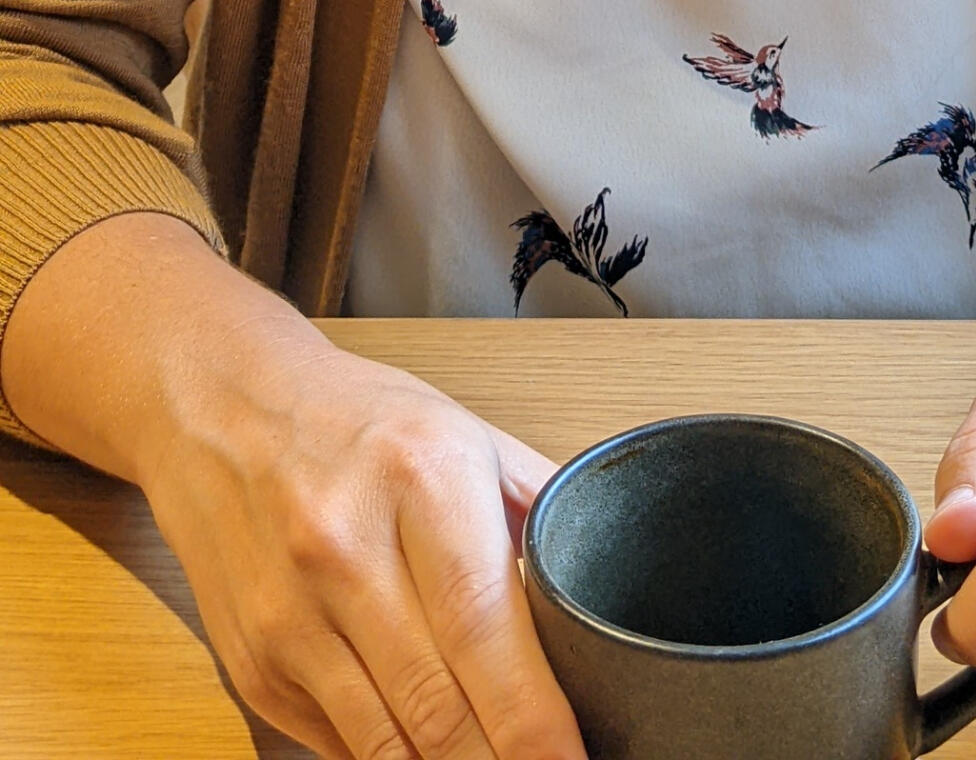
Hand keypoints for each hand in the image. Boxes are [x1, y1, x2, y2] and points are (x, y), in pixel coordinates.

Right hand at [139, 332, 585, 759]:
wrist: (217, 407)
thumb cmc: (353, 420)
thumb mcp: (462, 432)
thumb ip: (536, 511)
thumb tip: (602, 590)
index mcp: (419, 477)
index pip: (484, 628)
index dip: (535, 721)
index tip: (574, 759)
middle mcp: (344, 548)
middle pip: (437, 707)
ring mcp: (288, 617)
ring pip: (386, 747)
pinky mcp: (254, 668)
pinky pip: (339, 747)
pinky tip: (429, 752)